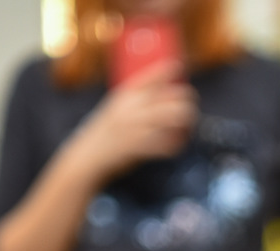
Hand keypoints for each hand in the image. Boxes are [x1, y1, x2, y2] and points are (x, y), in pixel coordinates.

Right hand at [69, 61, 196, 180]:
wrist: (89, 154)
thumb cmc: (104, 131)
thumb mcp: (115, 108)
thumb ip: (134, 101)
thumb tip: (161, 95)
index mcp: (125, 96)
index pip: (150, 77)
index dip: (167, 69)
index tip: (179, 65)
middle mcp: (132, 108)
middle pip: (171, 96)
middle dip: (188, 101)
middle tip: (190, 106)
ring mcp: (136, 127)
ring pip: (174, 117)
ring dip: (187, 121)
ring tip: (188, 125)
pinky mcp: (139, 146)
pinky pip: (167, 144)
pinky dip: (175, 145)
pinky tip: (177, 145)